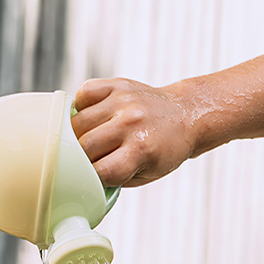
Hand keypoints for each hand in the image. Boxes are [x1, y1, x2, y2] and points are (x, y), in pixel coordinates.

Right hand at [70, 77, 197, 188]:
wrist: (185, 115)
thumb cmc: (164, 149)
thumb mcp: (147, 174)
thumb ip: (115, 177)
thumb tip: (81, 177)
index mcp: (142, 150)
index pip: (100, 171)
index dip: (92, 178)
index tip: (92, 178)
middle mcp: (131, 123)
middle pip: (84, 147)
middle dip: (81, 158)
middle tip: (88, 160)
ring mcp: (122, 101)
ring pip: (78, 122)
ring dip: (77, 134)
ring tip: (91, 138)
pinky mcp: (116, 85)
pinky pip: (83, 94)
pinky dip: (81, 107)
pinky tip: (93, 116)